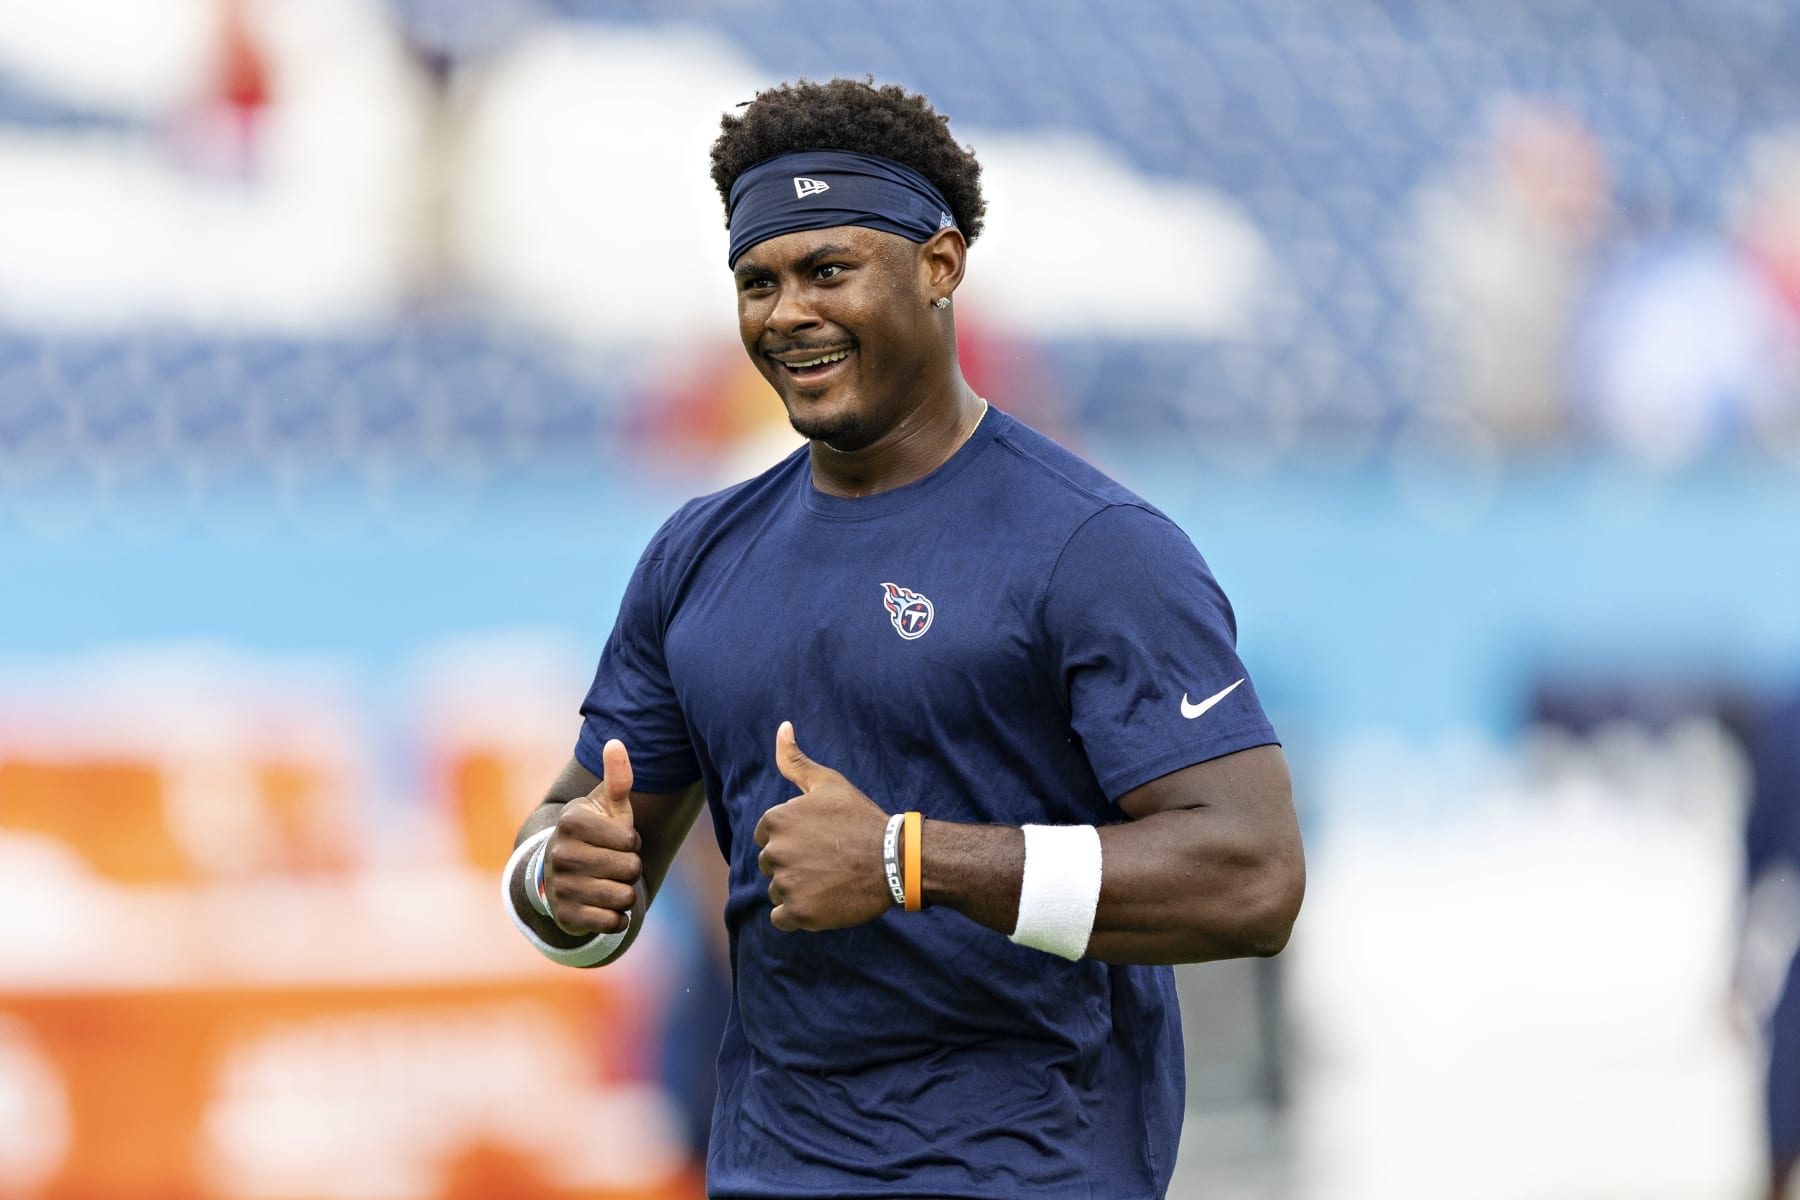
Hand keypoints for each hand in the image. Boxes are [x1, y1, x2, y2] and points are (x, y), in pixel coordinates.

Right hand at [545, 738, 641, 935]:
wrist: (563, 873)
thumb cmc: (596, 833)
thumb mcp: (607, 805)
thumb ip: (618, 777)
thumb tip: (616, 743)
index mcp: (571, 822)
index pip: (631, 841)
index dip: (631, 842)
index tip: (615, 840)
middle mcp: (560, 854)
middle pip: (630, 868)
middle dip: (630, 867)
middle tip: (611, 863)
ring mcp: (560, 886)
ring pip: (624, 896)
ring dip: (624, 892)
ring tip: (607, 882)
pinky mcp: (564, 917)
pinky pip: (612, 922)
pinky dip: (616, 918)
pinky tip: (603, 906)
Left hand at [755, 721, 892, 931]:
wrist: (896, 860)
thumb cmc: (862, 818)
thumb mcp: (829, 783)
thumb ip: (796, 760)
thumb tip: (782, 726)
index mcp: (775, 819)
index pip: (765, 836)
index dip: (792, 839)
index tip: (818, 841)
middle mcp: (774, 851)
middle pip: (771, 864)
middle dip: (793, 865)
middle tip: (827, 861)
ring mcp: (785, 884)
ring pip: (777, 891)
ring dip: (798, 890)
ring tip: (830, 880)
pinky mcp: (797, 913)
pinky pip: (781, 919)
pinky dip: (798, 914)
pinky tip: (822, 902)